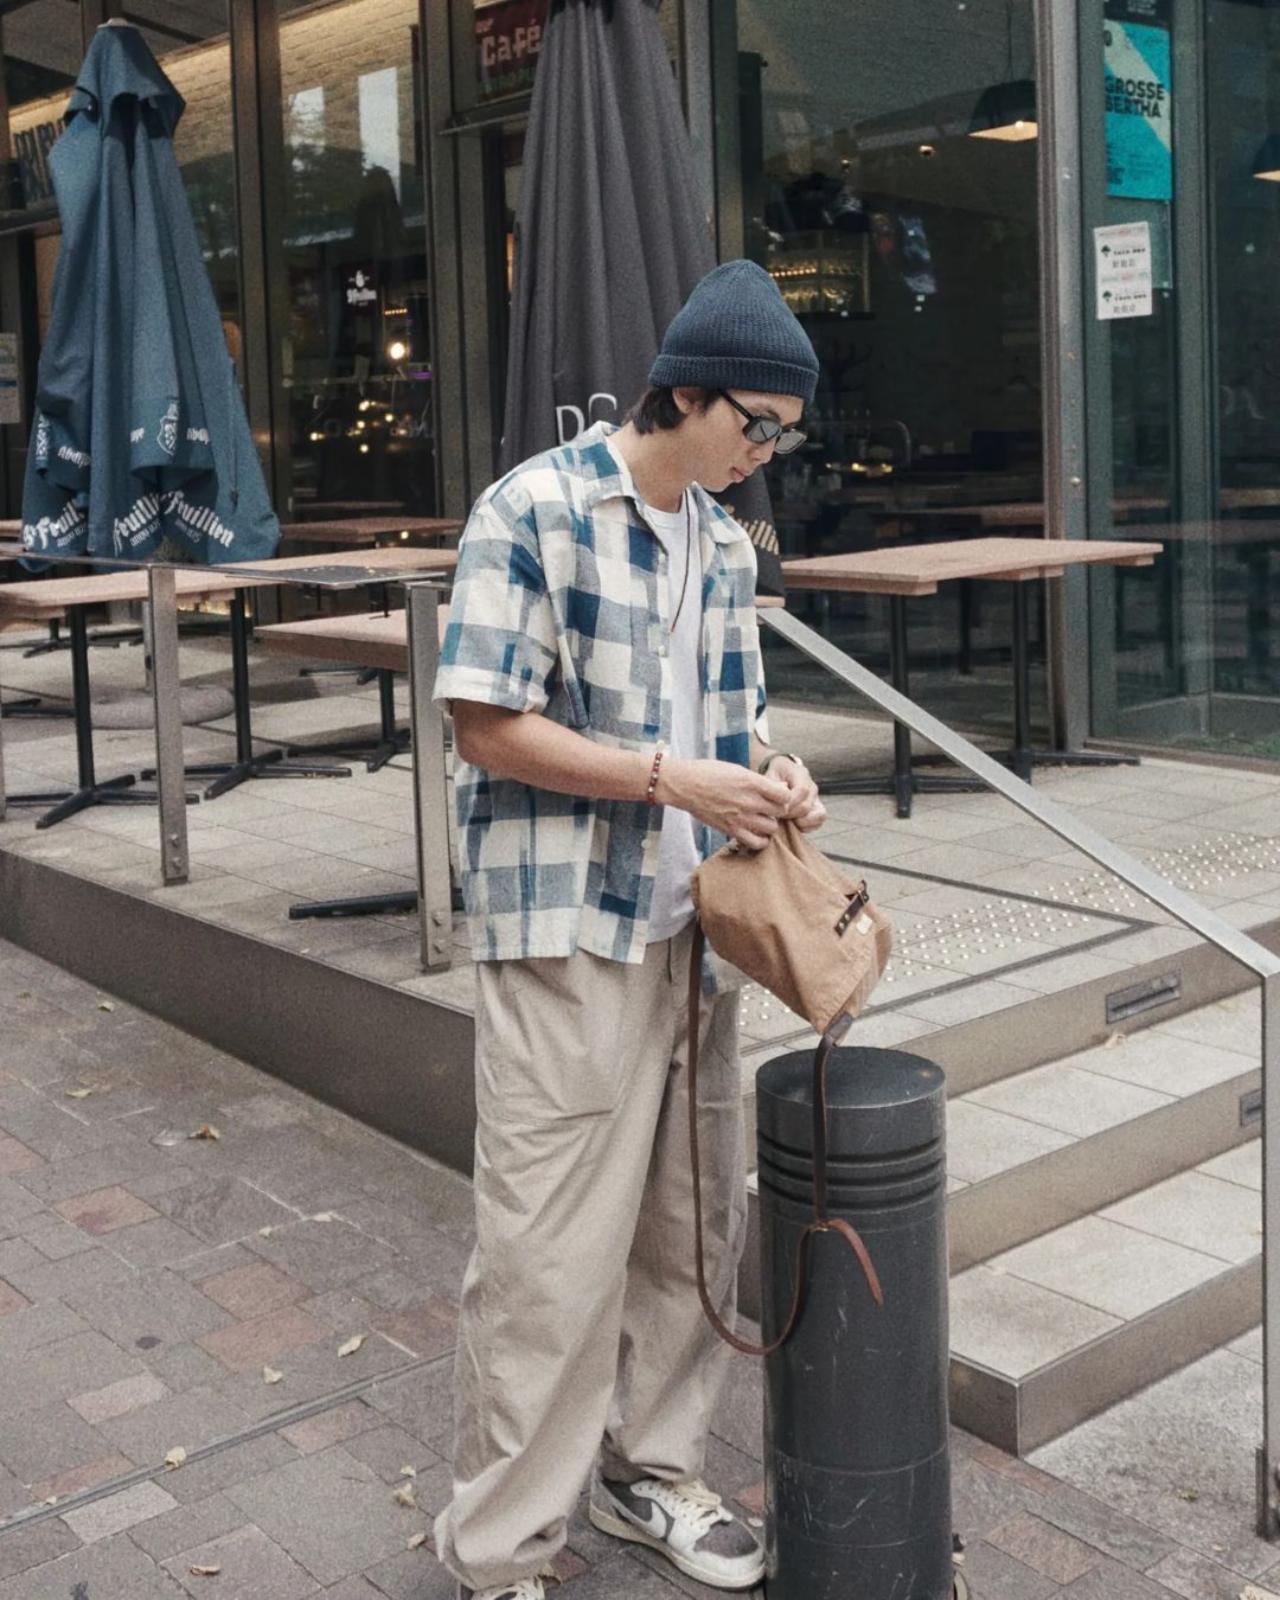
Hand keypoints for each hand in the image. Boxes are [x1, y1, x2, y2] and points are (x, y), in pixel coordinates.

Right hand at [656, 757, 789, 850]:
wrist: (684, 785)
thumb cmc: (709, 773)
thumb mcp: (738, 769)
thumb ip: (759, 782)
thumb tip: (779, 789)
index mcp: (751, 782)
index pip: (785, 794)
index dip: (785, 795)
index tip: (778, 795)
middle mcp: (749, 801)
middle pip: (781, 812)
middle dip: (779, 810)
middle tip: (771, 807)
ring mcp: (740, 817)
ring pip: (772, 828)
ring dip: (770, 824)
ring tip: (763, 819)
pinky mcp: (731, 830)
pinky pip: (756, 843)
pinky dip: (760, 840)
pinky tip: (756, 832)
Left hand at [766, 755, 826, 832]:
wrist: (781, 777)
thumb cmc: (773, 777)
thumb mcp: (769, 777)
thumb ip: (773, 787)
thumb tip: (781, 803)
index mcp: (800, 774)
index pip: (802, 790)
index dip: (790, 803)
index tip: (777, 808)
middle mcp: (812, 786)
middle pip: (806, 806)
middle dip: (790, 815)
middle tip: (778, 815)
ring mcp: (817, 799)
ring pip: (819, 815)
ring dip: (800, 823)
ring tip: (787, 821)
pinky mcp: (818, 810)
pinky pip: (819, 822)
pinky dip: (806, 827)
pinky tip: (793, 825)